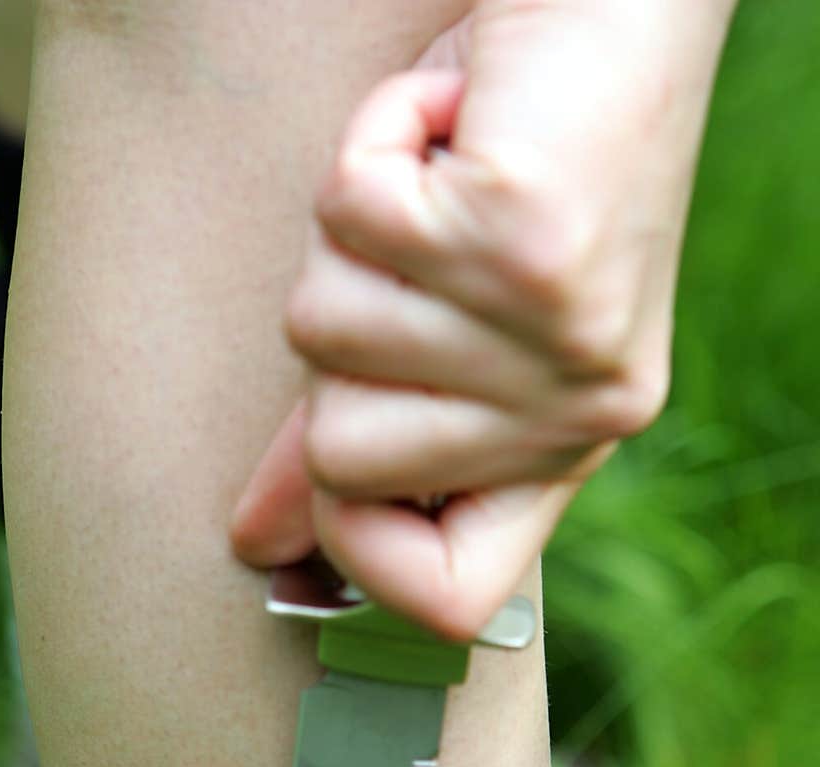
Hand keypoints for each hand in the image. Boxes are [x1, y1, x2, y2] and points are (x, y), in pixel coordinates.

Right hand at [231, 0, 736, 640]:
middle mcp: (578, 411)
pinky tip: (451, 122)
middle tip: (418, 261)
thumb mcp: (441, 325)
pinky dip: (370, 140)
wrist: (616, 19)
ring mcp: (559, 336)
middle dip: (339, 340)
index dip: (361, 551)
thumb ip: (354, 439)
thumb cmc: (518, 174)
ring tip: (445, 180)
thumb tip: (260, 545)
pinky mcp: (526, 242)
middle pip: (344, 458)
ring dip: (357, 231)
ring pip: (326, 328)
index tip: (345, 472)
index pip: (453, 600)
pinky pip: (349, 214)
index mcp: (566, 447)